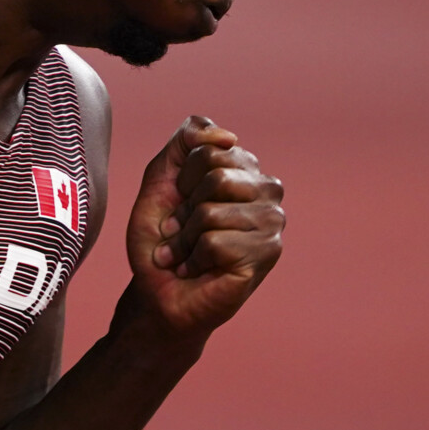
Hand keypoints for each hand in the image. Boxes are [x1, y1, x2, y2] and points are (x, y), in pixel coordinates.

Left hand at [120, 116, 284, 342]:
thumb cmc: (161, 239)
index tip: (179, 204)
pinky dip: (194, 259)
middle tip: (182, 232)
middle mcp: (267, 191)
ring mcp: (272, 223)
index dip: (181, 180)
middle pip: (215, 174)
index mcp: (246, 169)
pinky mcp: (266, 254)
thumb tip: (229, 136)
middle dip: (185, 208)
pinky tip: (198, 270)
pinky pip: (215, 241)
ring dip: (186, 238)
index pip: (208, 148)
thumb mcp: (161, 181)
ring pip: (212, 210)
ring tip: (188, 254)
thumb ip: (184, 143)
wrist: (156, 294)